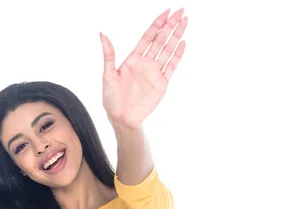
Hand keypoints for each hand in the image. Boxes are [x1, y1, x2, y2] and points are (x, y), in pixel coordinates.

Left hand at [100, 8, 187, 128]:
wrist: (122, 119)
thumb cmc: (111, 99)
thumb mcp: (107, 75)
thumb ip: (109, 55)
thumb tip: (102, 34)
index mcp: (133, 59)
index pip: (148, 37)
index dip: (157, 24)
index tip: (166, 12)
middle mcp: (145, 63)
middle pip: (161, 40)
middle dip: (171, 25)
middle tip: (181, 11)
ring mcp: (155, 72)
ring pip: (168, 50)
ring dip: (177, 36)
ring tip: (185, 22)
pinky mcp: (162, 83)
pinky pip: (172, 66)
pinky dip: (178, 55)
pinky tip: (183, 43)